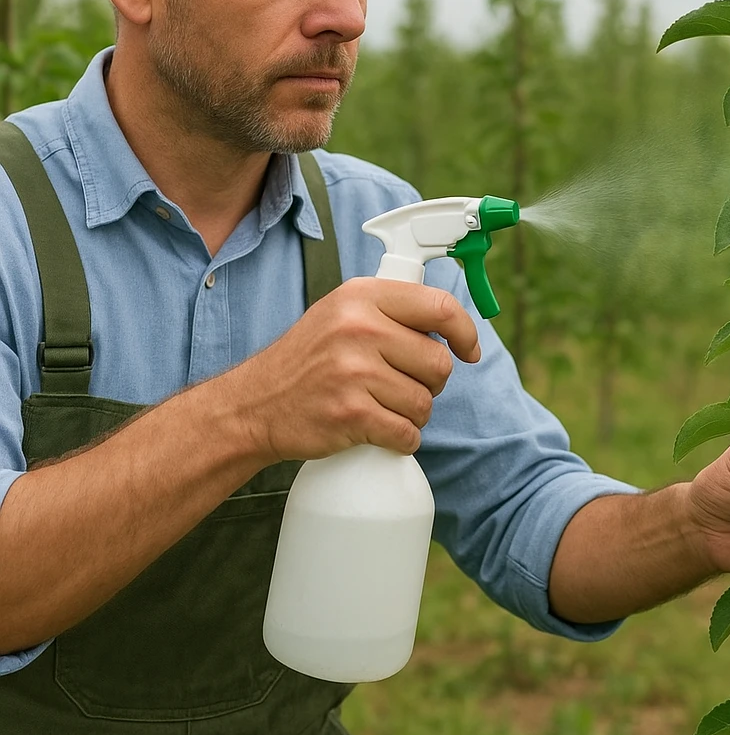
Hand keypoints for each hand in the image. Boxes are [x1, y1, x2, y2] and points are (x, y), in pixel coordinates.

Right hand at [235, 277, 480, 462]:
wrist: (255, 404)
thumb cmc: (308, 360)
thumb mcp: (342, 313)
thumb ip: (390, 310)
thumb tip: (451, 324)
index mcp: (363, 296)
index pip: (440, 306)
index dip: (466, 332)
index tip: (469, 351)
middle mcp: (359, 328)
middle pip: (438, 363)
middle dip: (430, 382)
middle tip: (401, 384)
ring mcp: (354, 371)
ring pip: (425, 402)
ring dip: (413, 413)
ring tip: (383, 406)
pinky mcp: (351, 414)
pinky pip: (407, 433)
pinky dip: (401, 439)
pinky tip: (380, 430)